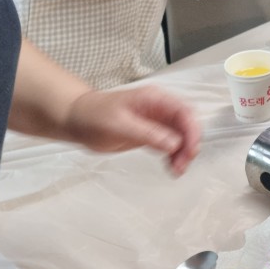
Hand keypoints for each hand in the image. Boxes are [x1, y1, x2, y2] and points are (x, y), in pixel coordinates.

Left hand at [63, 87, 200, 175]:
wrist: (77, 120)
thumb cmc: (93, 115)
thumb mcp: (120, 125)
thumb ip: (148, 133)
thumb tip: (173, 143)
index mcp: (154, 99)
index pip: (184, 112)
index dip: (192, 131)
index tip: (190, 150)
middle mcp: (159, 109)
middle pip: (186, 125)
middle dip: (189, 145)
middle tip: (182, 164)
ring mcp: (156, 122)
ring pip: (181, 137)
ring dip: (182, 153)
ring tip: (176, 169)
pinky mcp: (151, 135)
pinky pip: (170, 145)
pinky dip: (174, 156)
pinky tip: (171, 166)